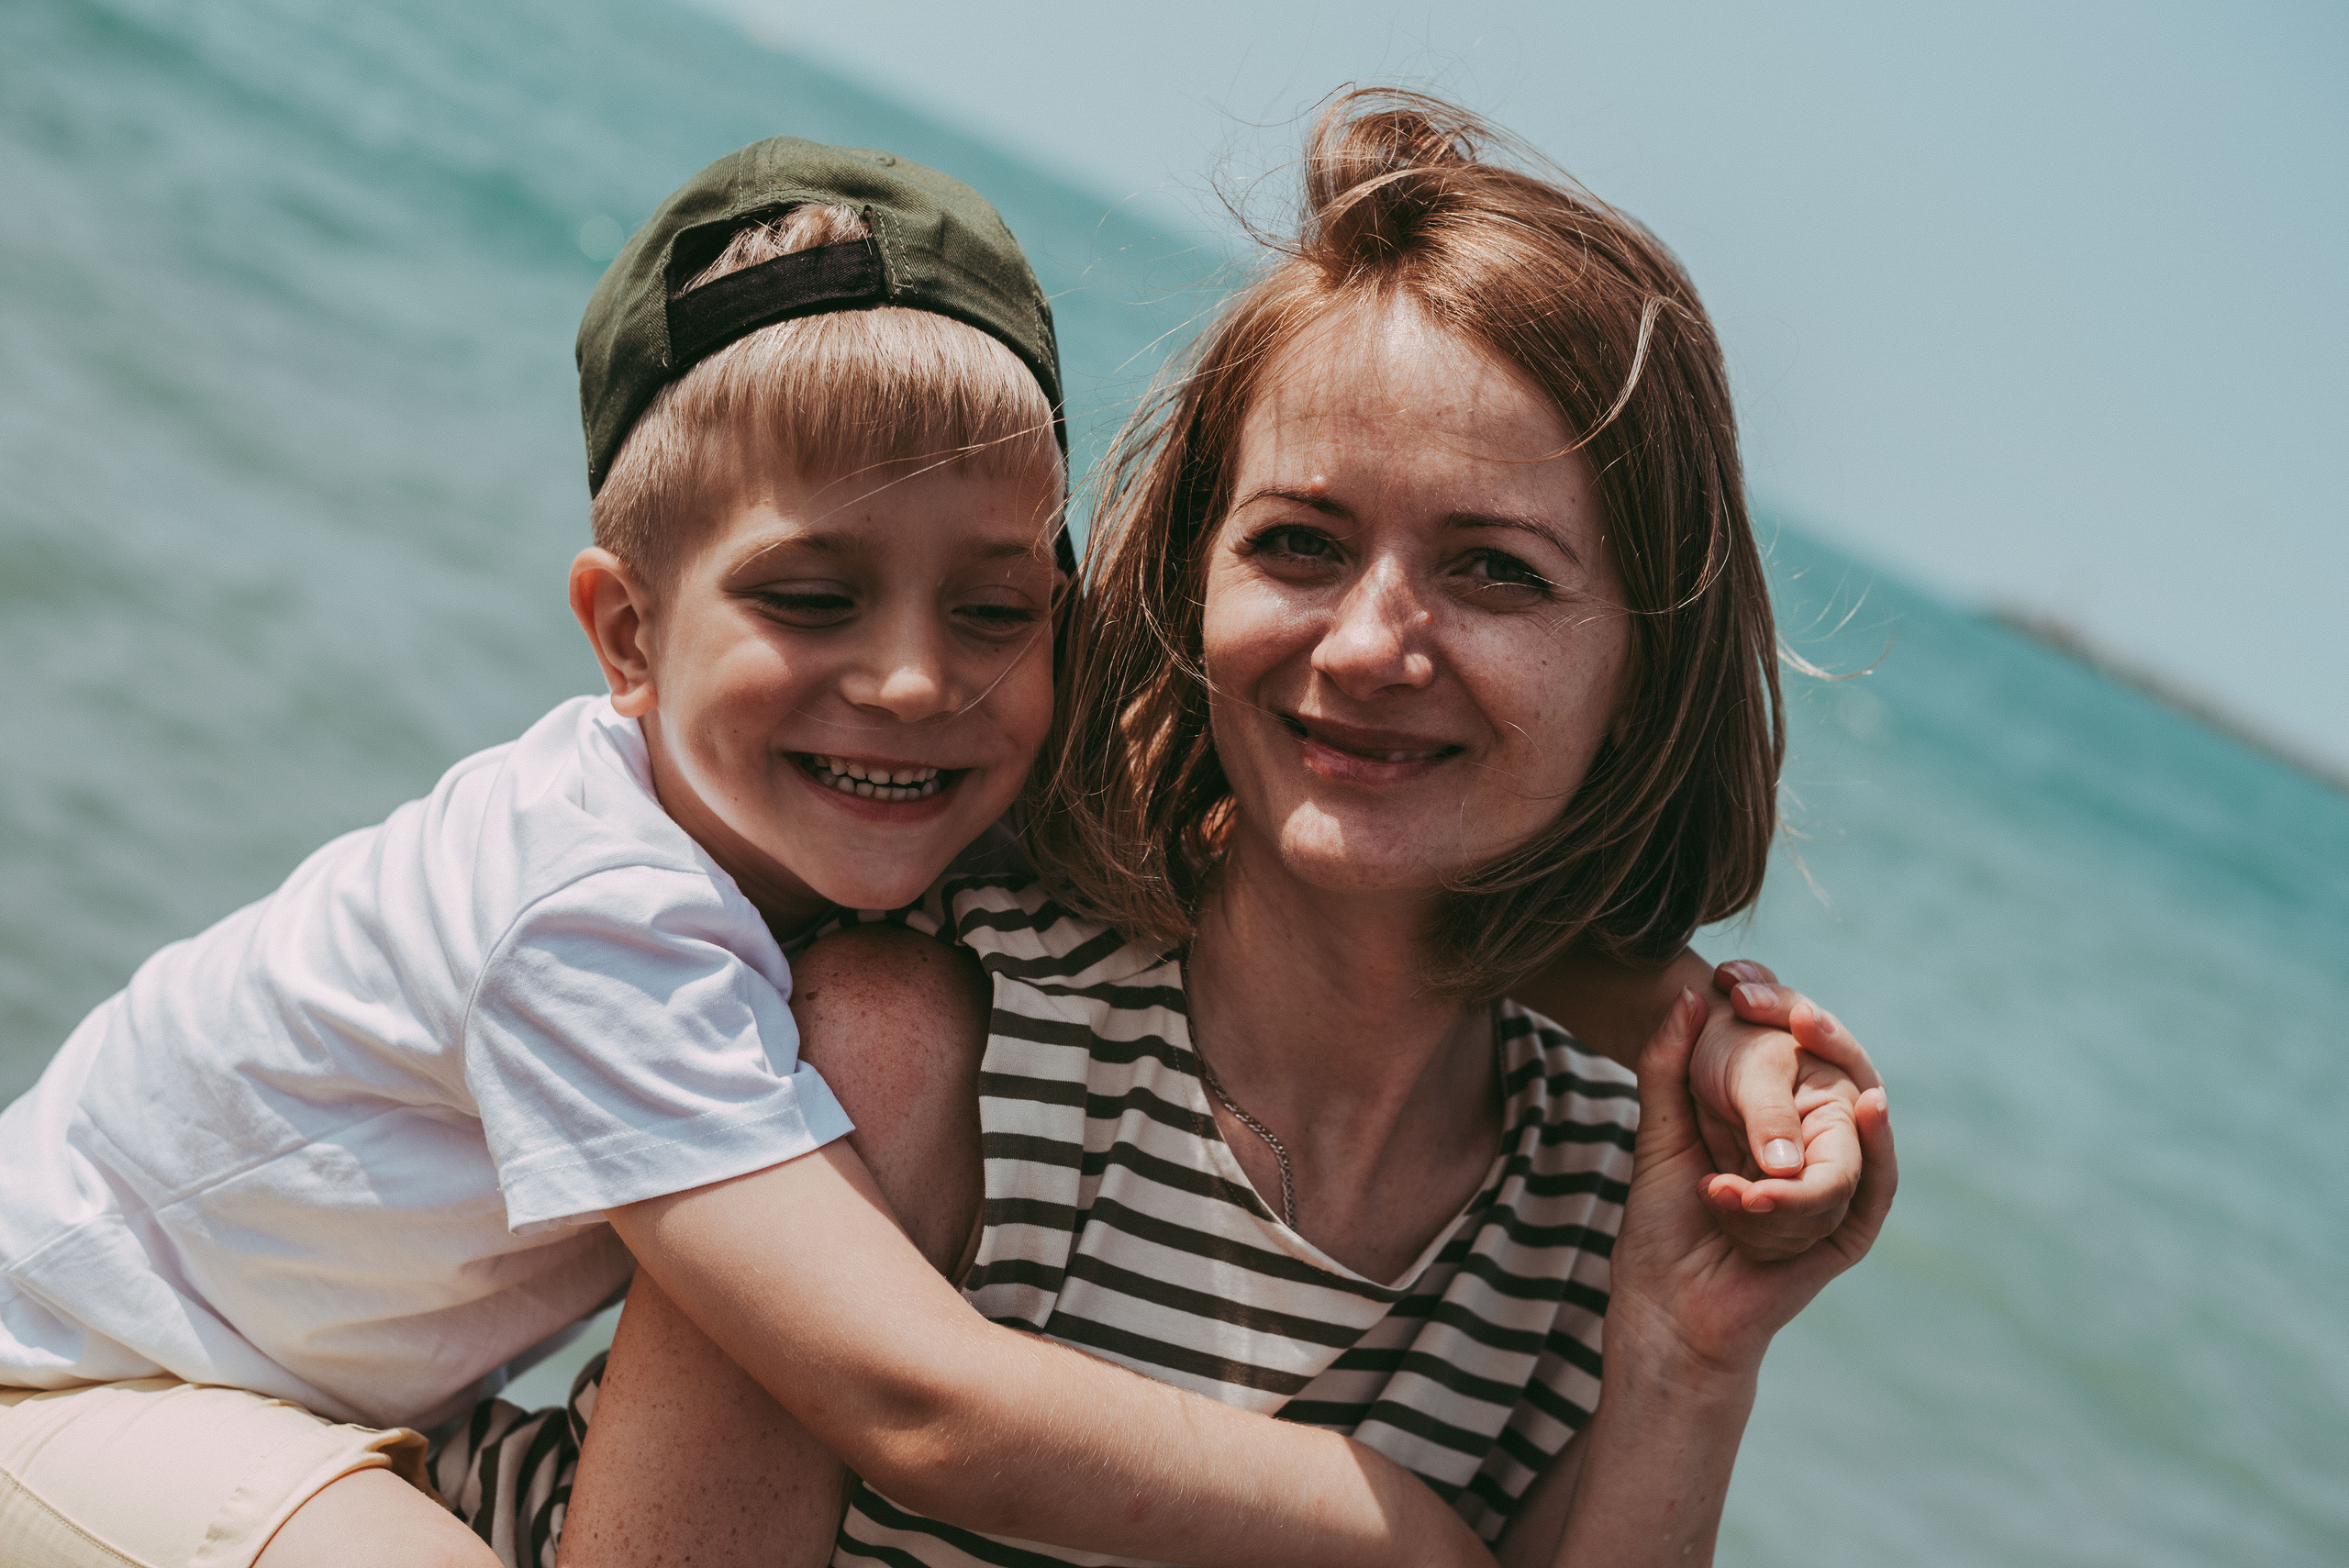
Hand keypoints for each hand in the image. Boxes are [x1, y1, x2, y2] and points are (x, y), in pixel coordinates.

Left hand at [1608, 990, 1897, 1380]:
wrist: (1667, 1313)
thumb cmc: (1662, 1229)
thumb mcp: (1661, 1133)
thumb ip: (1667, 1066)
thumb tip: (1686, 995)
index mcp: (1772, 1133)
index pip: (1795, 1059)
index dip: (1781, 1015)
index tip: (1741, 983)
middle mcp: (1809, 1159)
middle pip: (1835, 1083)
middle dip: (1819, 1040)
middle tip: (1793, 1008)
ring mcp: (1832, 1196)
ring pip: (1845, 1132)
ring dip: (1804, 1116)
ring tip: (1763, 1109)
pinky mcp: (1848, 1235)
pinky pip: (1875, 1184)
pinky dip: (1878, 1144)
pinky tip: (1867, 1104)